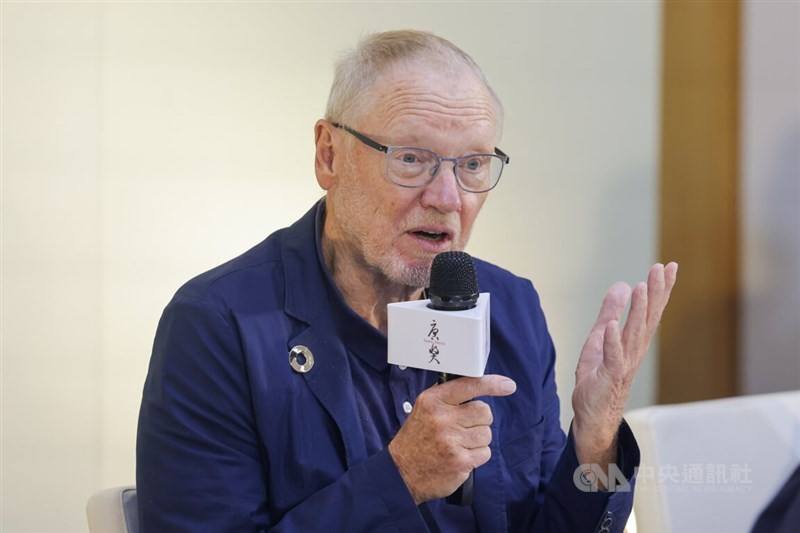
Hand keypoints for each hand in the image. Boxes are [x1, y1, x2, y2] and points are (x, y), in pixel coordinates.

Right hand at [388, 374, 516, 503]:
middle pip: (484, 411)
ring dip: (478, 440)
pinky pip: (485, 453)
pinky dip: (476, 456)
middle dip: (480, 420)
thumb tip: (478, 385)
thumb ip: (448, 397)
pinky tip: (460, 456)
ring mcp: (452, 441)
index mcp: (433, 401)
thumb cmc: (417, 439)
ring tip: (459, 444)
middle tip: (464, 427)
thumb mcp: (424, 409)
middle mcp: (442, 418)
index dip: (492, 384)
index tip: (508, 385)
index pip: (469, 385)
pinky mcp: (461, 461)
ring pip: (487, 433)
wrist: (402, 473)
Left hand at [572, 262, 677, 463]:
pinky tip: (612, 326)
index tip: (668, 266)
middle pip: (648, 318)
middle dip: (656, 293)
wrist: (592, 416)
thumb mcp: (600, 337)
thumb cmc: (599, 378)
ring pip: (633, 335)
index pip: (650, 311)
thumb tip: (622, 285)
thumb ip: (610, 312)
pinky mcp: (608, 378)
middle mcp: (633, 351)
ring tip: (641, 287)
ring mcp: (623, 365)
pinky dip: (612, 342)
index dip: (660, 289)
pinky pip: (611, 358)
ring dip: (638, 311)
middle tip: (662, 268)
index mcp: (633, 341)